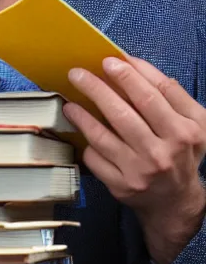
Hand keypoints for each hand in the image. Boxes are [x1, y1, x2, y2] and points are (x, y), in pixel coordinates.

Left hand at [64, 56, 205, 263]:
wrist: (177, 202)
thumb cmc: (181, 151)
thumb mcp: (193, 122)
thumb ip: (171, 93)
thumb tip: (135, 64)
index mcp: (182, 131)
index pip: (151, 96)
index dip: (128, 76)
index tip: (107, 61)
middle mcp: (161, 152)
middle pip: (121, 113)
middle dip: (96, 89)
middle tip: (77, 73)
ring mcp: (139, 172)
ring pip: (101, 136)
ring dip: (81, 115)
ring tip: (70, 102)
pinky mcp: (121, 186)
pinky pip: (95, 158)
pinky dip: (85, 142)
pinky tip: (79, 131)